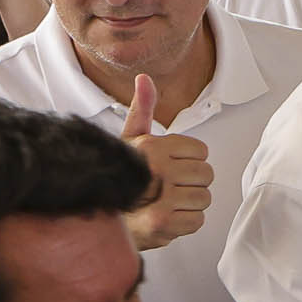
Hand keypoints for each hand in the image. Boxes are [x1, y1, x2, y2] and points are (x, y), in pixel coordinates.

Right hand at [118, 74, 214, 248]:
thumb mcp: (128, 140)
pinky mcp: (162, 222)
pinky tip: (165, 218)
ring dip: (188, 205)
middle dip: (191, 183)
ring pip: (204, 198)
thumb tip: (144, 79)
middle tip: (168, 188)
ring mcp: (160, 197)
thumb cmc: (118, 178)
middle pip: (206, 174)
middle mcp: (156, 169)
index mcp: (151, 147)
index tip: (170, 168)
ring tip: (165, 203)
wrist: (95, 220)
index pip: (201, 151)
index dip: (188, 161)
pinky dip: (184, 223)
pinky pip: (197, 220)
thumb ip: (141, 109)